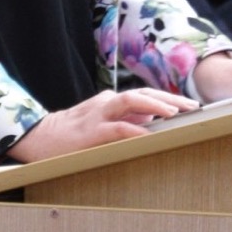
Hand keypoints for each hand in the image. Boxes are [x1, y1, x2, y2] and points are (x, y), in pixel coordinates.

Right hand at [6, 88, 197, 162]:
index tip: (190, 105)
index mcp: (110, 102)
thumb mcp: (102, 124)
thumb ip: (125, 120)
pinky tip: (148, 134)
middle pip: (142, 94)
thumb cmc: (72, 134)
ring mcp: (98, 115)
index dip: (168, 98)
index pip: (144, 95)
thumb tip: (152, 119)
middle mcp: (106, 103)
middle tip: (192, 106)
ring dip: (154, 105)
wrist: (39, 138)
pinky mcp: (90, 131)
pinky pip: (116, 127)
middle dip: (169, 99)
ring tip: (175, 113)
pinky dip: (134, 129)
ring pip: (130, 102)